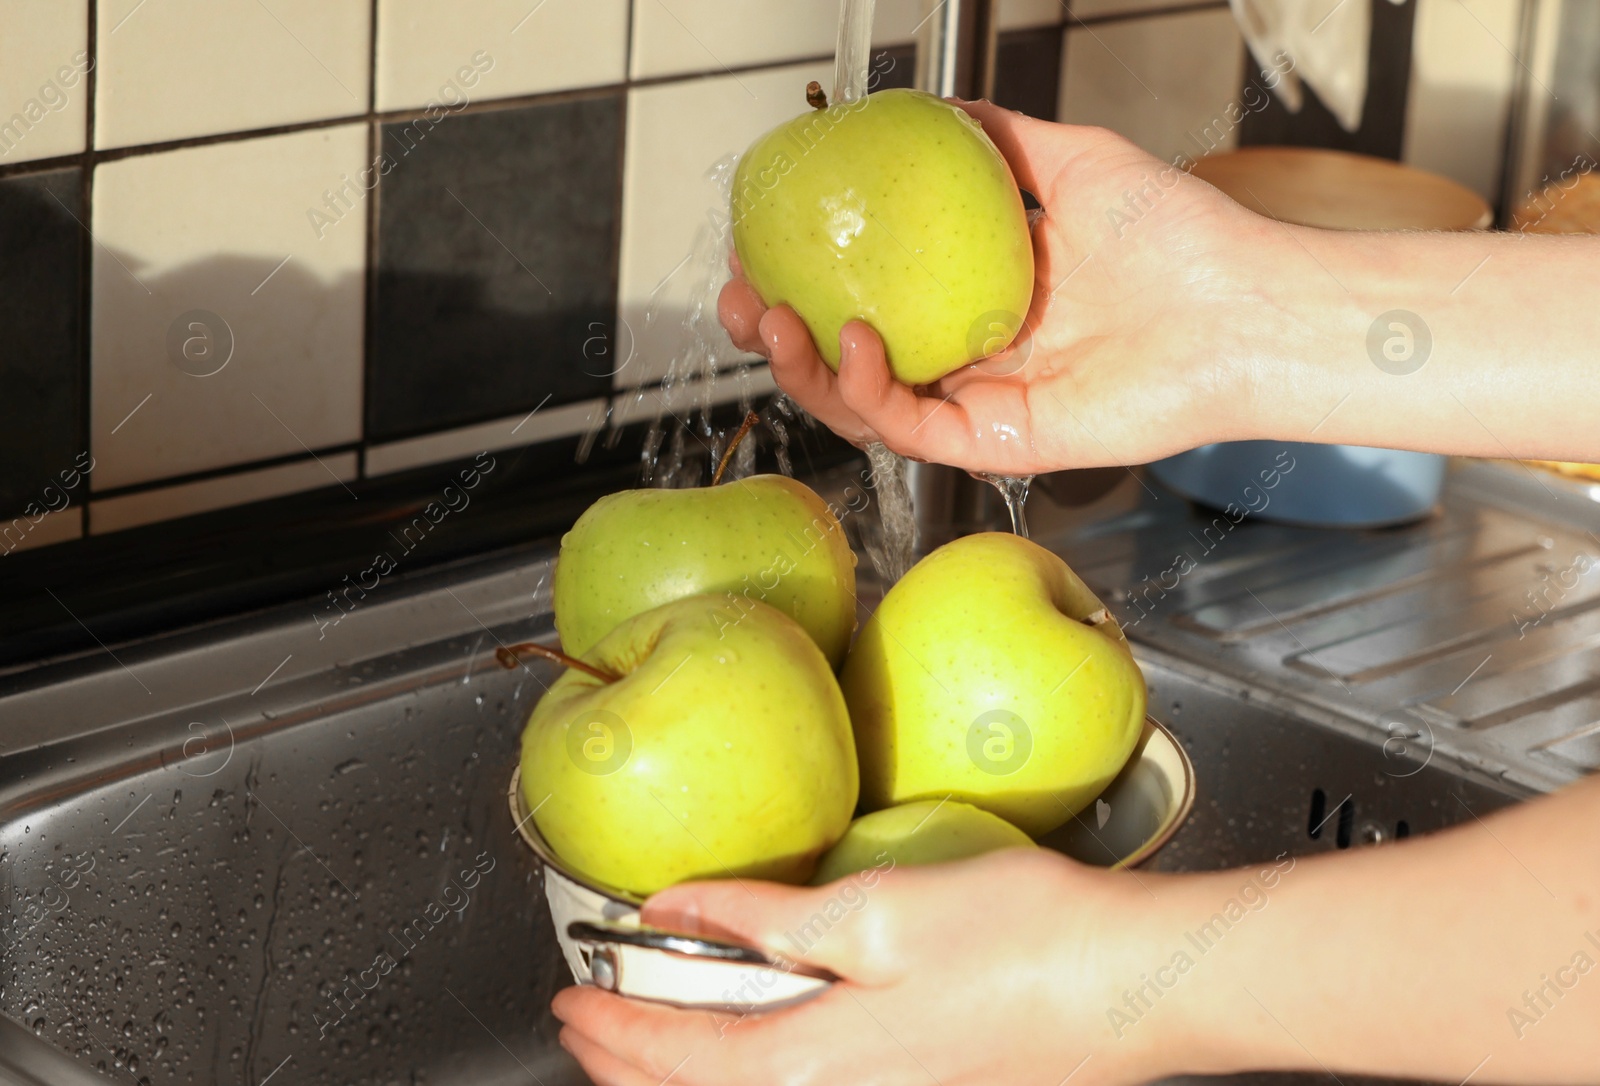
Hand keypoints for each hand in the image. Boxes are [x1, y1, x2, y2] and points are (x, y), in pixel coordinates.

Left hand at [551, 850, 1184, 1085]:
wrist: (1136, 991)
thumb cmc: (1024, 947)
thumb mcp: (878, 913)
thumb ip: (768, 917)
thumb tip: (681, 907)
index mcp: (815, 1064)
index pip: (678, 1057)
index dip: (613, 1026)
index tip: (569, 999)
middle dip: (630, 1068)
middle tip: (586, 1030)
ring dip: (685, 1079)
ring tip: (649, 1048)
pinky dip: (750, 1077)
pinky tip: (764, 1050)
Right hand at [720, 100, 1285, 474]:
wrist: (1240, 305)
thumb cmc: (1179, 236)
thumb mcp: (1073, 159)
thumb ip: (1001, 141)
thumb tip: (935, 110)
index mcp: (978, 296)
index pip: (869, 293)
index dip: (807, 273)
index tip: (760, 240)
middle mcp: (971, 354)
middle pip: (848, 356)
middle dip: (777, 333)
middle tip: (737, 297)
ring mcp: (981, 403)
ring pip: (864, 404)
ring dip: (802, 367)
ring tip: (767, 319)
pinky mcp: (998, 445)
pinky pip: (912, 428)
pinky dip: (870, 390)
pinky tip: (856, 340)